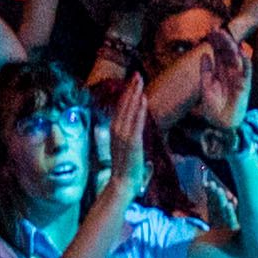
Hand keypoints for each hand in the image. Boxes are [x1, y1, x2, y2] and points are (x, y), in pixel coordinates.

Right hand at [102, 74, 152, 206]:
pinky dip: (139, 110)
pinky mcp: (132, 142)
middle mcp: (116, 130)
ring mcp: (123, 136)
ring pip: (129, 110)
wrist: (122, 183)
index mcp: (114, 130)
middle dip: (131, 89)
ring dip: (135, 94)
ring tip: (140, 81)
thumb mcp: (125, 147)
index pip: (120, 107)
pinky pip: (136, 122)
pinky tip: (143, 99)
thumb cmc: (126, 167)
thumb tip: (135, 128)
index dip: (126, 93)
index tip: (132, 81)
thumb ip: (129, 136)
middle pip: (123, 105)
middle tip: (137, 74)